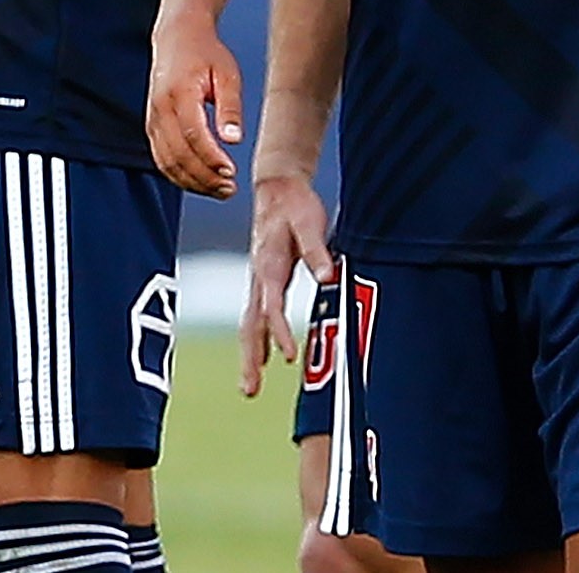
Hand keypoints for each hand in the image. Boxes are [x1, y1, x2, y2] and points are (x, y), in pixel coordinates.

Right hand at [147, 15, 243, 197]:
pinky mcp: (152, 126)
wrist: (177, 37)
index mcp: (180, 93)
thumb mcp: (227, 74)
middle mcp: (161, 108)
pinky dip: (178, 175)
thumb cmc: (205, 53)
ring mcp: (153, 118)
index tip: (231, 173)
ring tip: (218, 190)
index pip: (193, 134)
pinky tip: (199, 182)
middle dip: (204, 177)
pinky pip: (161, 158)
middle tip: (229, 189)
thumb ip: (230, 107)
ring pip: (167, 161)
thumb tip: (233, 139)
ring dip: (192, 181)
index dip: (211, 158)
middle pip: (179, 154)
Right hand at [241, 174, 335, 396]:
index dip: (279, 332)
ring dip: (250, 356)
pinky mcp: (264, 282)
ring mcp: (258, 282)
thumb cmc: (295, 205)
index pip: (271, 307)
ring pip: (249, 325)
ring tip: (250, 387)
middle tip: (250, 390)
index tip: (289, 356)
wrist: (276, 188)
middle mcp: (259, 278)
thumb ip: (318, 252)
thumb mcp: (310, 224)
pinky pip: (256, 317)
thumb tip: (328, 277)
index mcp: (269, 266)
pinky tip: (261, 358)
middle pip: (250, 325)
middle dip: (250, 359)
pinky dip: (256, 340)